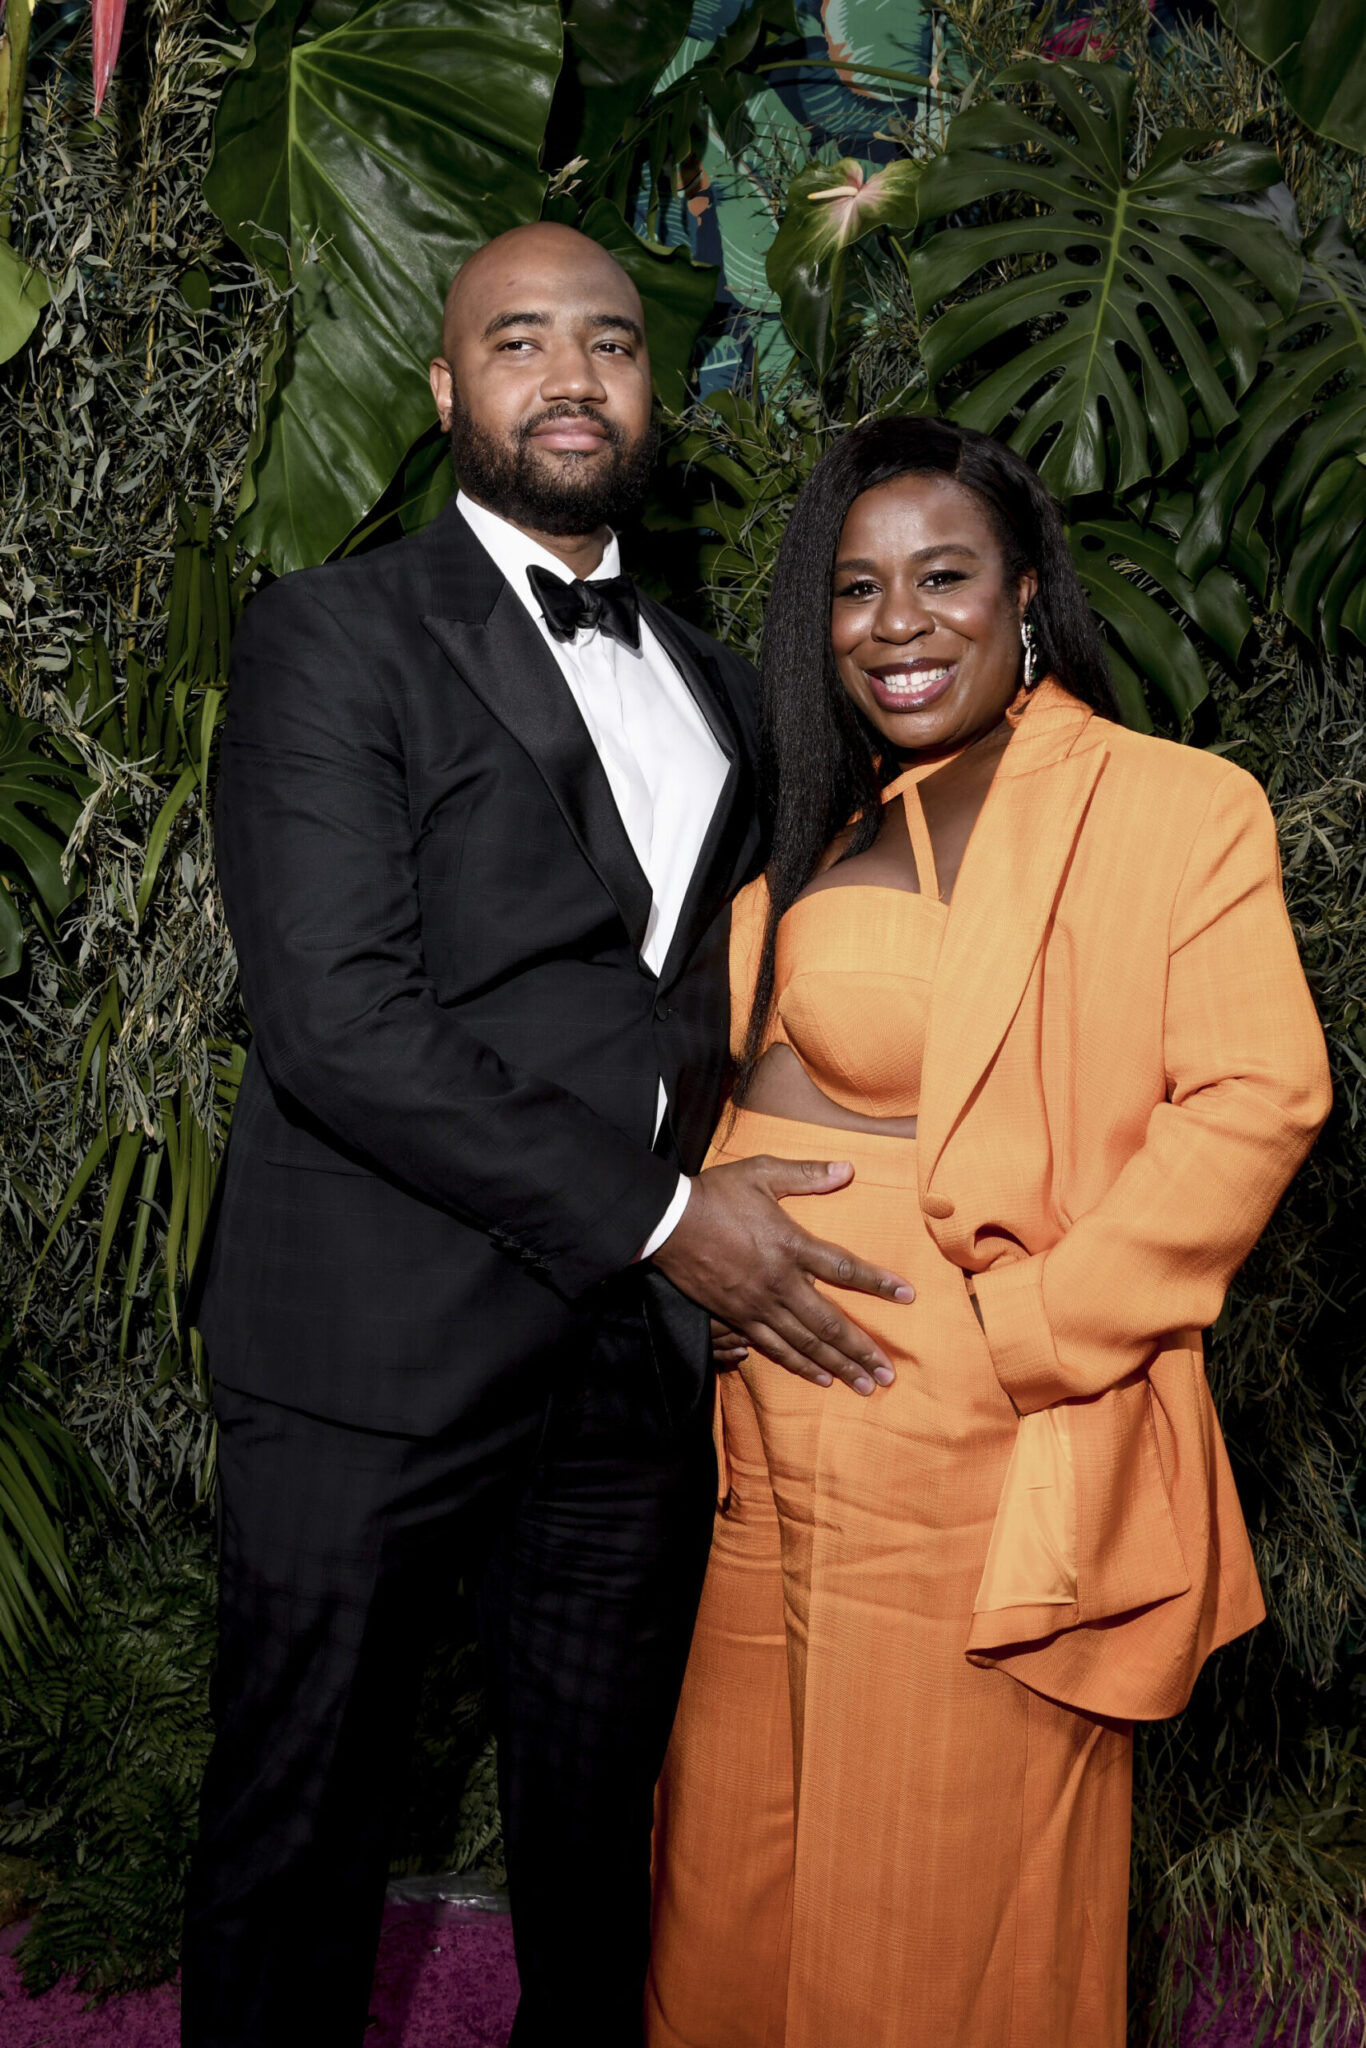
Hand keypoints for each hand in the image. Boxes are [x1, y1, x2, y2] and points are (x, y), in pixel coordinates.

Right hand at [651, 1154, 913, 1395]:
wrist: (666, 1222)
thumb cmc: (715, 1194)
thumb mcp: (761, 1174)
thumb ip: (807, 1175)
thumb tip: (848, 1169)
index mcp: (790, 1245)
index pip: (844, 1269)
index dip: (878, 1284)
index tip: (907, 1297)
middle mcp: (779, 1282)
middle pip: (829, 1323)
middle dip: (861, 1351)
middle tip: (888, 1375)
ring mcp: (757, 1305)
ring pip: (805, 1343)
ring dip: (837, 1366)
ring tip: (863, 1386)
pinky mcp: (736, 1318)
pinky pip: (773, 1348)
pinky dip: (799, 1366)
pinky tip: (820, 1378)